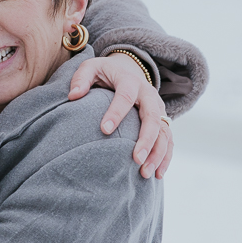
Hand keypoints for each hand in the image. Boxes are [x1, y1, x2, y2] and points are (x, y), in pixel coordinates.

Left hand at [69, 53, 173, 178]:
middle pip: (152, 117)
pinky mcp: (163, 120)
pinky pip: (168, 140)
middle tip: (135, 159)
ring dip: (157, 153)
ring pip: (164, 132)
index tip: (104, 130)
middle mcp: (148, 95)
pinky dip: (165, 157)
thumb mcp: (91, 68)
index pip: (125, 96)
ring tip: (144, 173)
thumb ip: (81, 78)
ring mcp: (158, 108)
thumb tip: (73, 95)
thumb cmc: (104, 73)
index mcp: (130, 81)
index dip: (116, 112)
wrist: (128, 70)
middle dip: (146, 139)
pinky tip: (157, 174)